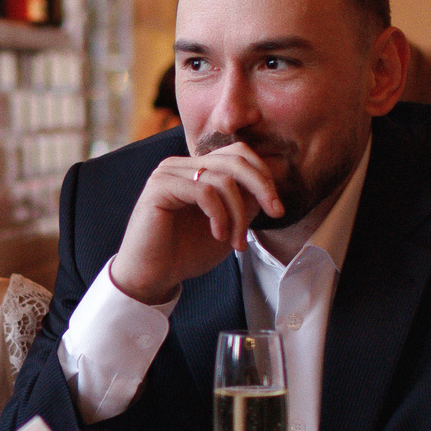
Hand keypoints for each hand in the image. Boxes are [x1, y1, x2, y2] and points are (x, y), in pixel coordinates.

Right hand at [110, 142, 286, 305]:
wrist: (153, 276)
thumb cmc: (186, 253)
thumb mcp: (229, 224)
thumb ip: (245, 202)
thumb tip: (271, 182)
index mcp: (196, 169)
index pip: (238, 153)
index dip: (263, 176)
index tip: (277, 208)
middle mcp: (181, 165)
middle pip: (235, 159)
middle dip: (262, 186)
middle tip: (275, 213)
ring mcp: (168, 173)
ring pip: (223, 180)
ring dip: (239, 215)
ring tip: (236, 242)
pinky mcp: (159, 187)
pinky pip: (204, 192)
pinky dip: (220, 216)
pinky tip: (218, 235)